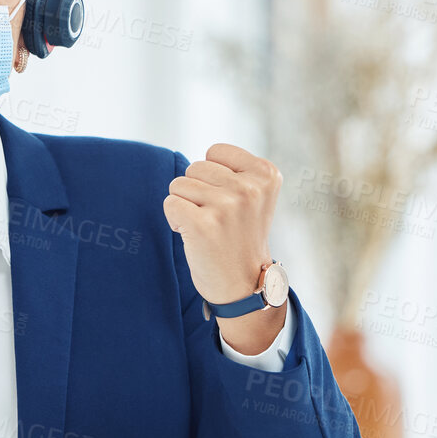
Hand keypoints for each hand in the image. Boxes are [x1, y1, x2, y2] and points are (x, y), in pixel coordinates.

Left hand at [162, 144, 284, 354]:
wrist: (244, 286)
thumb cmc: (241, 237)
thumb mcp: (253, 197)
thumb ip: (233, 172)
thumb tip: (195, 160)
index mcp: (266, 174)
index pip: (215, 152)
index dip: (213, 177)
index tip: (229, 203)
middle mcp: (249, 188)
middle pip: (194, 167)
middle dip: (197, 192)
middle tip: (216, 220)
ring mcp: (227, 205)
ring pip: (178, 185)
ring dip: (185, 207)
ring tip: (207, 228)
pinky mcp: (203, 224)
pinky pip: (170, 204)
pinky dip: (175, 220)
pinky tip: (194, 237)